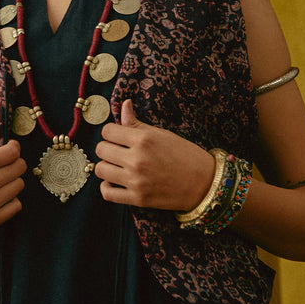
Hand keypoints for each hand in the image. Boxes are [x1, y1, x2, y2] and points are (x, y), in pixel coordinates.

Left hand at [94, 100, 214, 209]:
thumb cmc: (185, 155)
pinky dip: (107, 187)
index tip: (119, 136)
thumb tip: (124, 104)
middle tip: (118, 151)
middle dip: (107, 148)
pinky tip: (115, 182)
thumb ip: (138, 123)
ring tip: (117, 166)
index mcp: (143, 139)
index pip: (107, 131)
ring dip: (106, 166)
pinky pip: (107, 193)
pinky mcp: (137, 199)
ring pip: (100, 170)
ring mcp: (136, 180)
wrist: (204, 183)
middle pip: (101, 149)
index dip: (111, 132)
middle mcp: (137, 159)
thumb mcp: (163, 134)